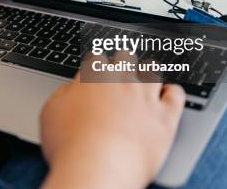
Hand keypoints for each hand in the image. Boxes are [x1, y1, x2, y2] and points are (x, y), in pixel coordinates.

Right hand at [40, 71, 184, 188]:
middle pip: (126, 57)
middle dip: (122, 61)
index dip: (96, 64)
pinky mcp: (165, 117)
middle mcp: (121, 80)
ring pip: (152, 71)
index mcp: (93, 76)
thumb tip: (70, 90)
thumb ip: (62, 95)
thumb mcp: (51, 114)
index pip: (97, 58)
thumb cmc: (70, 146)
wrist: (98, 169)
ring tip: (147, 75)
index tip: (96, 69)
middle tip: (121, 67)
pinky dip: (172, 91)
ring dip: (148, 71)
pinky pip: (176, 95)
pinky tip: (168, 94)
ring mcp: (145, 97)